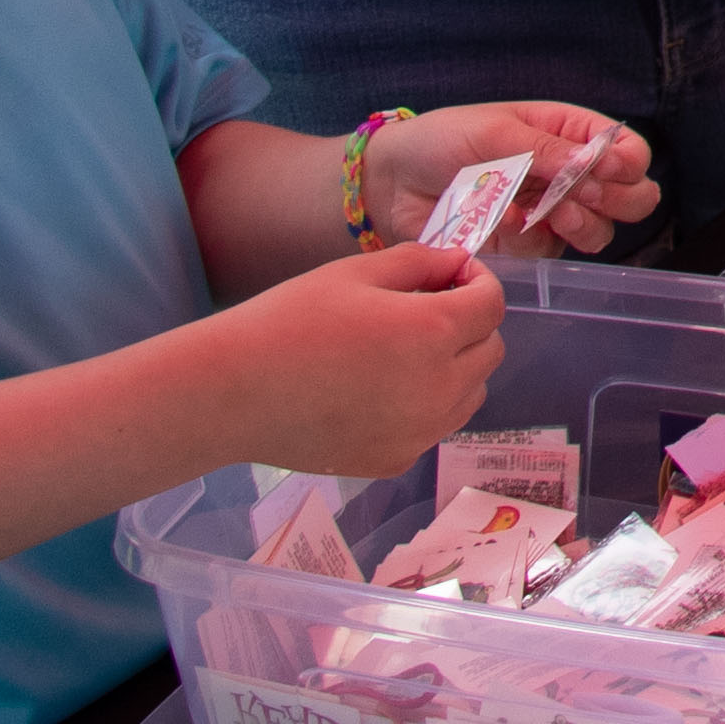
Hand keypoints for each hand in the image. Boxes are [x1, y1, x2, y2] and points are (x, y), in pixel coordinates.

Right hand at [206, 246, 507, 475]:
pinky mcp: (397, 460)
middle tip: (425, 309)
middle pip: (489, 350)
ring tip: (403, 352)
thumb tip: (457, 263)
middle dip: (470, 324)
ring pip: (471, 393)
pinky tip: (378, 391)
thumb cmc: (289, 322)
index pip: (492, 304)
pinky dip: (426, 406)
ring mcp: (421, 432)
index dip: (477, 281)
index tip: (451, 274)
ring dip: (456, 367)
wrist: (232, 394)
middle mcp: (439, 388)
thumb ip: (420, 263)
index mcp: (433, 332)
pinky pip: (435, 427)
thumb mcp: (356, 274)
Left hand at [369, 101, 659, 257]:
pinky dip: (534, 238)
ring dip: (586, 224)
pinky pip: (550, 251)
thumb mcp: (494, 132)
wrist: (393, 183)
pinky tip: (507, 223)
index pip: (629, 149)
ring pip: (601, 232)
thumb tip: (593, 163)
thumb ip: (545, 149)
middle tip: (587, 194)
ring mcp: (553, 214)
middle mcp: (571, 175)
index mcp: (570, 133)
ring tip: (554, 213)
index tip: (607, 168)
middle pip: (633, 196)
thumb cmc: (442, 140)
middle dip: (620, 199)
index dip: (629, 162)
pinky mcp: (526, 246)